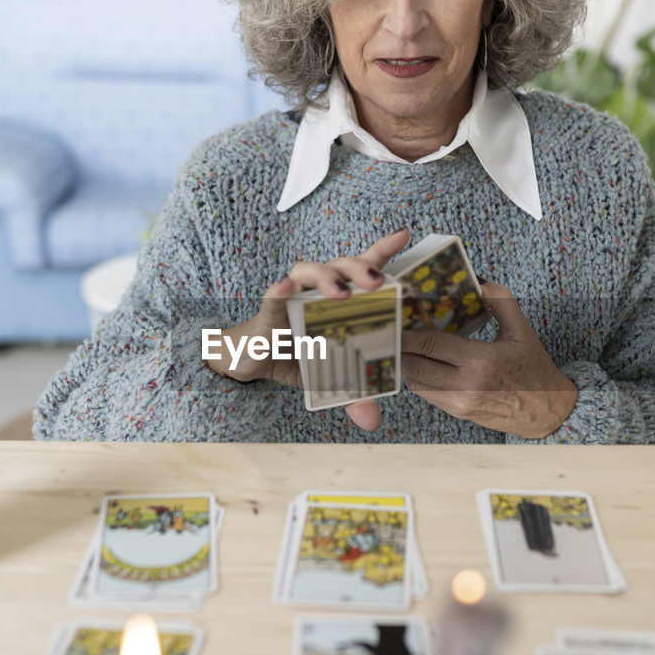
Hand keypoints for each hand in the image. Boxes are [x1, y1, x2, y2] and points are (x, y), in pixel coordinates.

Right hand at [205, 227, 411, 430]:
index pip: (362, 270)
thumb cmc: (295, 356)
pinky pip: (274, 296)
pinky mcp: (269, 310)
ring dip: (325, 277)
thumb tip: (372, 420)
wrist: (251, 361)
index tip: (403, 234)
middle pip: (341, 266)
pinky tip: (285, 288)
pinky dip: (280, 290)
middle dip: (361, 268)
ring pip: (308, 271)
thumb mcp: (330, 377)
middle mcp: (317, 291)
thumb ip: (354, 394)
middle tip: (377, 282)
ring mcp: (293, 297)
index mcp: (338, 300)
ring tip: (339, 291)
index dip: (382, 250)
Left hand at [400, 282, 578, 438]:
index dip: (407, 332)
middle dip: (396, 347)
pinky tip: (411, 360)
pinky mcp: (456, 412)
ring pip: (415, 382)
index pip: (431, 344)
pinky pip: (425, 393)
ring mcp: (458, 403)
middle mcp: (465, 386)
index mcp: (481, 362)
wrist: (547, 412)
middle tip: (383, 329)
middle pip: (414, 365)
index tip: (393, 317)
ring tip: (393, 343)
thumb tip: (477, 279)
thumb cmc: (535, 368)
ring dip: (401, 362)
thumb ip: (500, 300)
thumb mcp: (522, 330)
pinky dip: (414, 376)